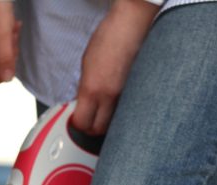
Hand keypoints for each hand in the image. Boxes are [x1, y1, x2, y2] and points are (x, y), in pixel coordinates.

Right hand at [0, 2, 20, 85]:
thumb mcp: (3, 35)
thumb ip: (5, 59)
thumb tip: (7, 79)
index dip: (5, 71)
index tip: (12, 53)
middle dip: (8, 55)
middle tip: (12, 37)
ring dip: (8, 46)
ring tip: (10, 29)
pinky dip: (4, 41)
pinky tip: (7, 28)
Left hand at [73, 0, 158, 134]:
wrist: (132, 23)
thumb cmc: (109, 37)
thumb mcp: (86, 64)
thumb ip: (83, 87)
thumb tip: (80, 102)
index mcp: (92, 89)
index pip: (82, 122)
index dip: (78, 126)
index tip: (76, 122)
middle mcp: (110, 96)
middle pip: (99, 129)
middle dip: (92, 128)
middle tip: (89, 121)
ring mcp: (127, 95)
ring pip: (116, 122)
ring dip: (108, 121)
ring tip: (103, 111)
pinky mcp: (140, 91)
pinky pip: (129, 109)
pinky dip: (122, 111)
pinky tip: (118, 102)